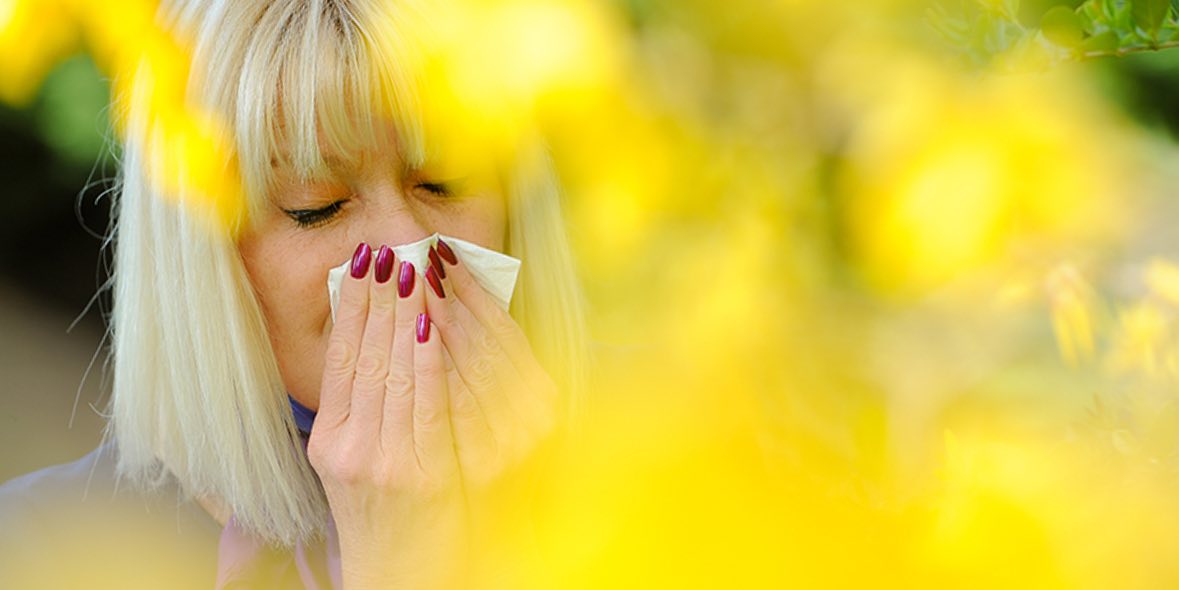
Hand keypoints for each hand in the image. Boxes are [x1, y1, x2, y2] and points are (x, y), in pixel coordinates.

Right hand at [306, 240, 558, 589]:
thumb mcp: (359, 459)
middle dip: (379, 298)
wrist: (405, 573)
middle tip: (389, 249)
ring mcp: (382, 462)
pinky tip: (431, 323)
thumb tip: (376, 332)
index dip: (353, 308)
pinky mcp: (422, 474)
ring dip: (405, 315)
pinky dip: (427, 358)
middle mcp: (347, 450)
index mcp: (330, 441)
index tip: (363, 263)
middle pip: (364, 357)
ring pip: (393, 372)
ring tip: (412, 269)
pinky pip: (424, 403)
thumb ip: (364, 404)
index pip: (341, 359)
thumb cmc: (390, 511)